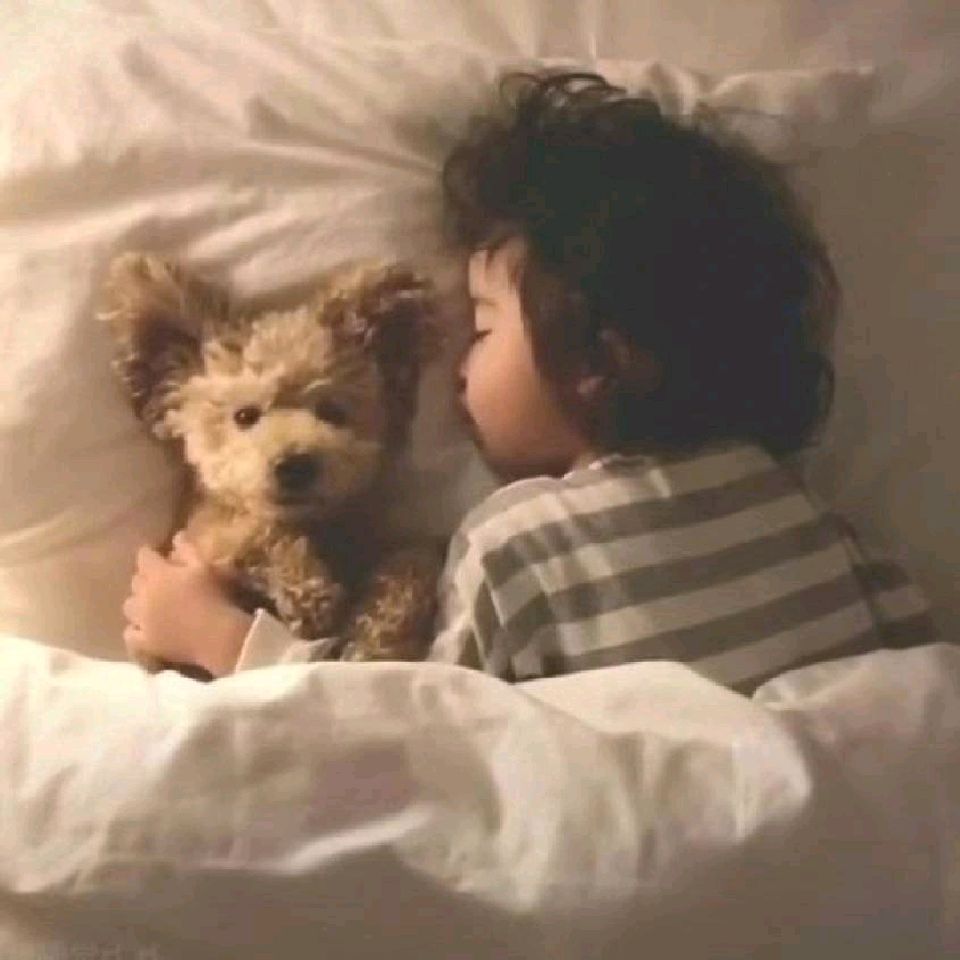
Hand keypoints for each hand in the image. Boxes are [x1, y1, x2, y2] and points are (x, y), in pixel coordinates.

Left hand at [123, 533, 252, 676]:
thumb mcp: (205, 567)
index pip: (144, 557)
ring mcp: (143, 621)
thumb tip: (176, 535)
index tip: (154, 552)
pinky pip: (130, 634)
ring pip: (129, 606)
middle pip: (135, 581)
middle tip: (157, 577)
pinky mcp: (146, 642)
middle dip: (144, 577)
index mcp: (158, 574)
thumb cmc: (214, 596)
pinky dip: (134, 629)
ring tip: (148, 603)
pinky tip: (141, 628)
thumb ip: (188, 550)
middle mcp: (144, 595)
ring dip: (137, 601)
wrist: (216, 636)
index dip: (149, 553)